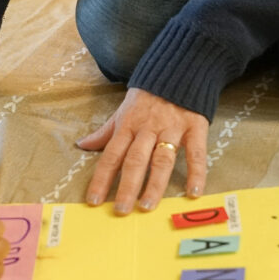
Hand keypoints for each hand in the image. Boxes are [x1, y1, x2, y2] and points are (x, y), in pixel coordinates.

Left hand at [77, 88, 208, 214]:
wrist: (178, 69)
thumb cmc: (148, 96)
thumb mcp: (123, 110)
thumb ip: (106, 131)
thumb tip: (82, 145)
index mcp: (128, 125)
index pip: (112, 155)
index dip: (102, 178)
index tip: (94, 201)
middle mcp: (147, 128)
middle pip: (135, 160)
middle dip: (127, 186)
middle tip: (121, 210)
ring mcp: (172, 128)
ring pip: (161, 159)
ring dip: (154, 184)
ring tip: (147, 206)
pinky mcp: (195, 127)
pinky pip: (196, 153)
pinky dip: (196, 173)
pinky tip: (193, 194)